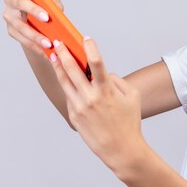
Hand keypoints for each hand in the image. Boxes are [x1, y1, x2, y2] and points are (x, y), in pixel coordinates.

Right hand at [3, 0, 65, 57]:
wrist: (38, 27)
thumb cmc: (46, 10)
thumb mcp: (52, 4)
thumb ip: (54, 4)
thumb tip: (57, 13)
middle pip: (20, 1)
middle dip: (33, 10)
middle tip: (47, 18)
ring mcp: (9, 14)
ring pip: (19, 24)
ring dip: (34, 34)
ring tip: (49, 43)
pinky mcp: (10, 29)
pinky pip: (21, 38)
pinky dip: (34, 45)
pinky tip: (44, 50)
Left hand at [49, 36, 145, 174]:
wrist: (120, 148)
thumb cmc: (129, 121)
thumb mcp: (132, 96)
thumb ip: (117, 81)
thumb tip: (103, 74)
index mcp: (106, 91)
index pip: (97, 63)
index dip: (91, 48)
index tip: (87, 38)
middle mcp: (90, 97)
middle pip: (73, 69)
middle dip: (65, 53)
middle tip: (59, 42)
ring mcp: (79, 107)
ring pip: (65, 81)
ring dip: (59, 66)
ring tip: (54, 55)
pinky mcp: (73, 115)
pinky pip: (69, 95)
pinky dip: (67, 84)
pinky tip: (64, 76)